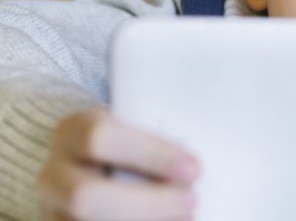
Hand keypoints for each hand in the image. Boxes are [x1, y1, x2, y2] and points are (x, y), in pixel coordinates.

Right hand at [38, 108, 199, 219]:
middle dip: (146, 204)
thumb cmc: (132, 143)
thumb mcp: (139, 129)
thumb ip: (161, 137)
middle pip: (85, 196)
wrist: (97, 165)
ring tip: (185, 219)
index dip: (149, 155)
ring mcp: (52, 211)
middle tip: (191, 202)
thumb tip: (198, 163)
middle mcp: (54, 174)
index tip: (193, 169)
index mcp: (74, 131)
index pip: (100, 137)